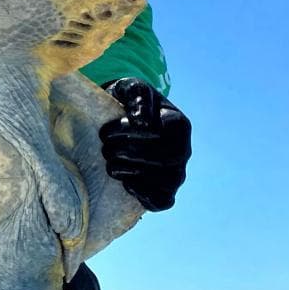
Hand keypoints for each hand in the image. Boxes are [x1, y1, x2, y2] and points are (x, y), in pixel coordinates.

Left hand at [99, 79, 189, 211]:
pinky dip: (144, 194)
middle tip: (105, 146)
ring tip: (111, 162)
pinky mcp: (166, 192)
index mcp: (179, 124)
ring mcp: (176, 173)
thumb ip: (136, 94)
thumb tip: (142, 119)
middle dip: (129, 153)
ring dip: (132, 172)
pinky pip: (162, 201)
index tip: (107, 129)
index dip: (132, 133)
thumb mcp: (129, 88)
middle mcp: (183, 150)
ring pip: (165, 181)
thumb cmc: (126, 104)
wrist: (119, 123)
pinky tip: (125, 181)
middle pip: (165, 158)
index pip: (162, 133)